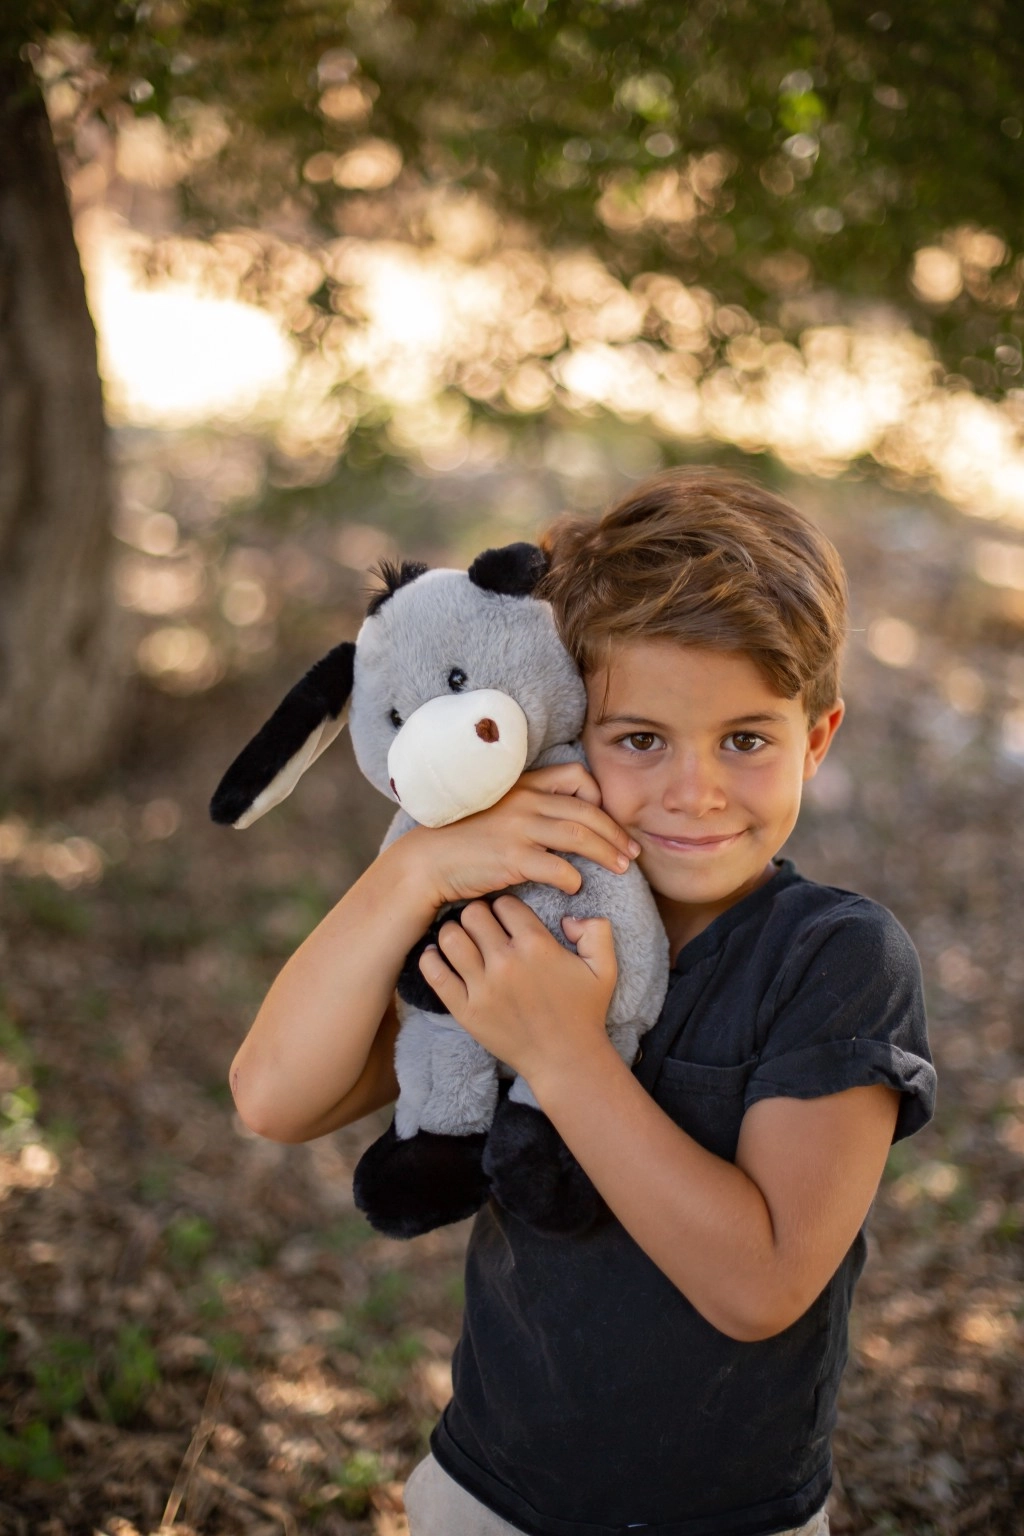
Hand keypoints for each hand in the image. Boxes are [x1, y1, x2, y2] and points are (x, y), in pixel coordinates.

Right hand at [404, 762, 640, 907]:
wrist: (426, 862)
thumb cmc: (463, 840)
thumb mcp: (496, 810)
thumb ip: (528, 807)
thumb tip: (564, 820)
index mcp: (522, 785)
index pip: (576, 774)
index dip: (598, 796)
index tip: (605, 819)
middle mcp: (524, 801)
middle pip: (589, 810)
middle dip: (617, 832)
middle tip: (632, 851)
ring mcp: (518, 829)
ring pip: (581, 836)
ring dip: (608, 853)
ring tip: (623, 868)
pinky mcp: (512, 858)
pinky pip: (557, 867)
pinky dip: (574, 878)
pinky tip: (576, 886)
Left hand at [418, 895, 618, 1085]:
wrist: (566, 1060)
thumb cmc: (584, 1012)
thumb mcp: (604, 968)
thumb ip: (596, 931)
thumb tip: (569, 917)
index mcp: (537, 946)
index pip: (505, 904)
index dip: (506, 907)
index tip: (508, 920)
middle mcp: (506, 962)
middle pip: (473, 913)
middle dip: (479, 915)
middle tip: (483, 927)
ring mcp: (483, 987)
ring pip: (450, 937)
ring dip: (455, 933)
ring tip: (463, 940)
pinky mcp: (466, 1010)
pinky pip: (435, 974)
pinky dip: (431, 959)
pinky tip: (439, 956)